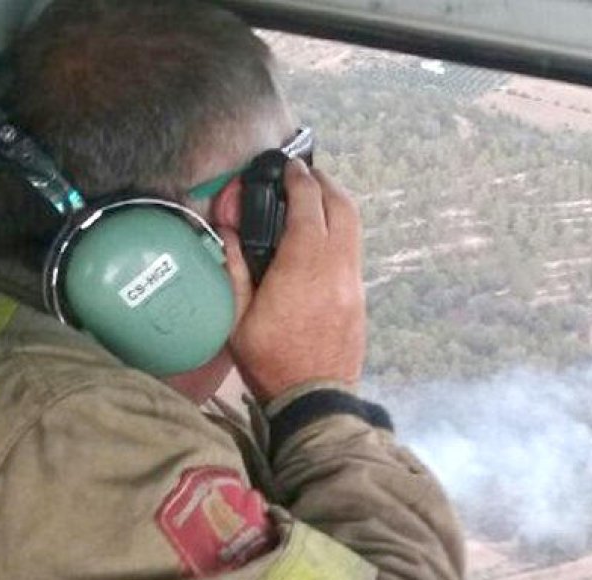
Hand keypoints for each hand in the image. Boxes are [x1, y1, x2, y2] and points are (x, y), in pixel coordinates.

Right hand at [221, 159, 365, 402]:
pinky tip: (321, 237)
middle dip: (324, 184)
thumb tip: (231, 232)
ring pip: (354, 228)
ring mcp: (353, 283)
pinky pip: (354, 250)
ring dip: (336, 206)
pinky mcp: (360, 297)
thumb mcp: (237, 319)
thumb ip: (234, 270)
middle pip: (342, 207)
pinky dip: (341, 231)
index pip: (308, 206)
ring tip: (314, 200)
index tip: (289, 167)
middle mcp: (336, 268)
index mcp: (303, 267)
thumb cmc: (271, 362)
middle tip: (305, 176)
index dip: (299, 180)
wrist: (315, 399)